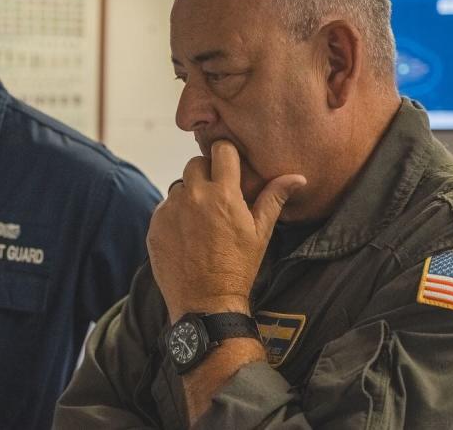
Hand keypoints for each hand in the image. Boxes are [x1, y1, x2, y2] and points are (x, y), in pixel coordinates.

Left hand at [148, 140, 305, 322]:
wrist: (207, 303)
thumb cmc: (238, 268)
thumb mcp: (260, 233)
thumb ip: (274, 198)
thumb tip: (297, 178)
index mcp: (223, 194)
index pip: (221, 149)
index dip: (227, 156)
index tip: (230, 167)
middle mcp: (193, 196)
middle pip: (195, 164)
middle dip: (206, 174)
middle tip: (216, 196)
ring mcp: (170, 211)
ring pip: (179, 187)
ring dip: (189, 196)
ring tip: (201, 221)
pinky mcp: (154, 226)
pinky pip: (164, 208)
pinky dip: (174, 216)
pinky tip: (186, 236)